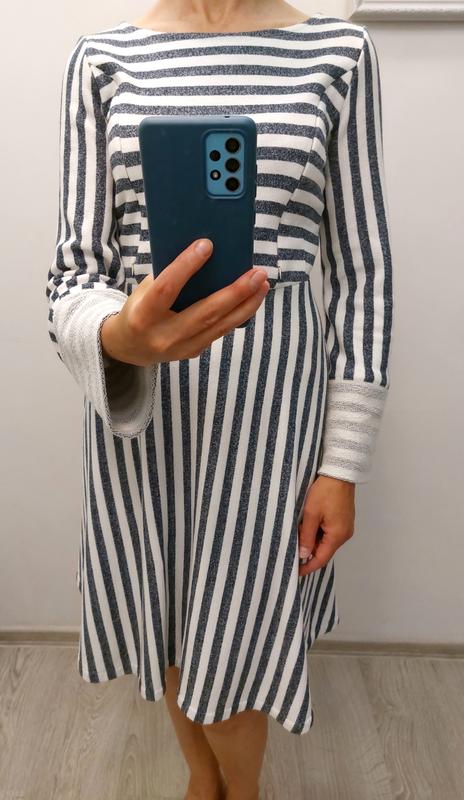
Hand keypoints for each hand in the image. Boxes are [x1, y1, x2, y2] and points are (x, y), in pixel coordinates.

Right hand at [101, 238, 269, 366]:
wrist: (129, 348)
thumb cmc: (138, 308)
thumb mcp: (143, 291)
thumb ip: (167, 277)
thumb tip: (202, 252)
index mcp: (143, 315)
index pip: (166, 288)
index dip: (186, 266)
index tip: (207, 245)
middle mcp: (163, 335)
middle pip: (206, 312)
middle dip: (235, 292)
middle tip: (257, 273)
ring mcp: (180, 348)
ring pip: (220, 325)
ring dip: (246, 304)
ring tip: (262, 284)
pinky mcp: (193, 352)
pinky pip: (220, 331)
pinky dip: (238, 314)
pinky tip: (252, 299)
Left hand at [298, 475, 355, 575]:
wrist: (340, 473)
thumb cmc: (326, 491)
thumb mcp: (311, 514)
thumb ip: (306, 536)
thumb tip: (304, 555)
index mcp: (337, 535)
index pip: (321, 559)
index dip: (308, 567)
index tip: (296, 572)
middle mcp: (345, 534)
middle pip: (324, 551)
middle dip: (308, 552)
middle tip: (292, 549)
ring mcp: (345, 527)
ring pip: (326, 541)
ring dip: (312, 540)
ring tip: (298, 534)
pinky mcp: (344, 520)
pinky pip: (330, 533)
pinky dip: (318, 533)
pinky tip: (308, 526)